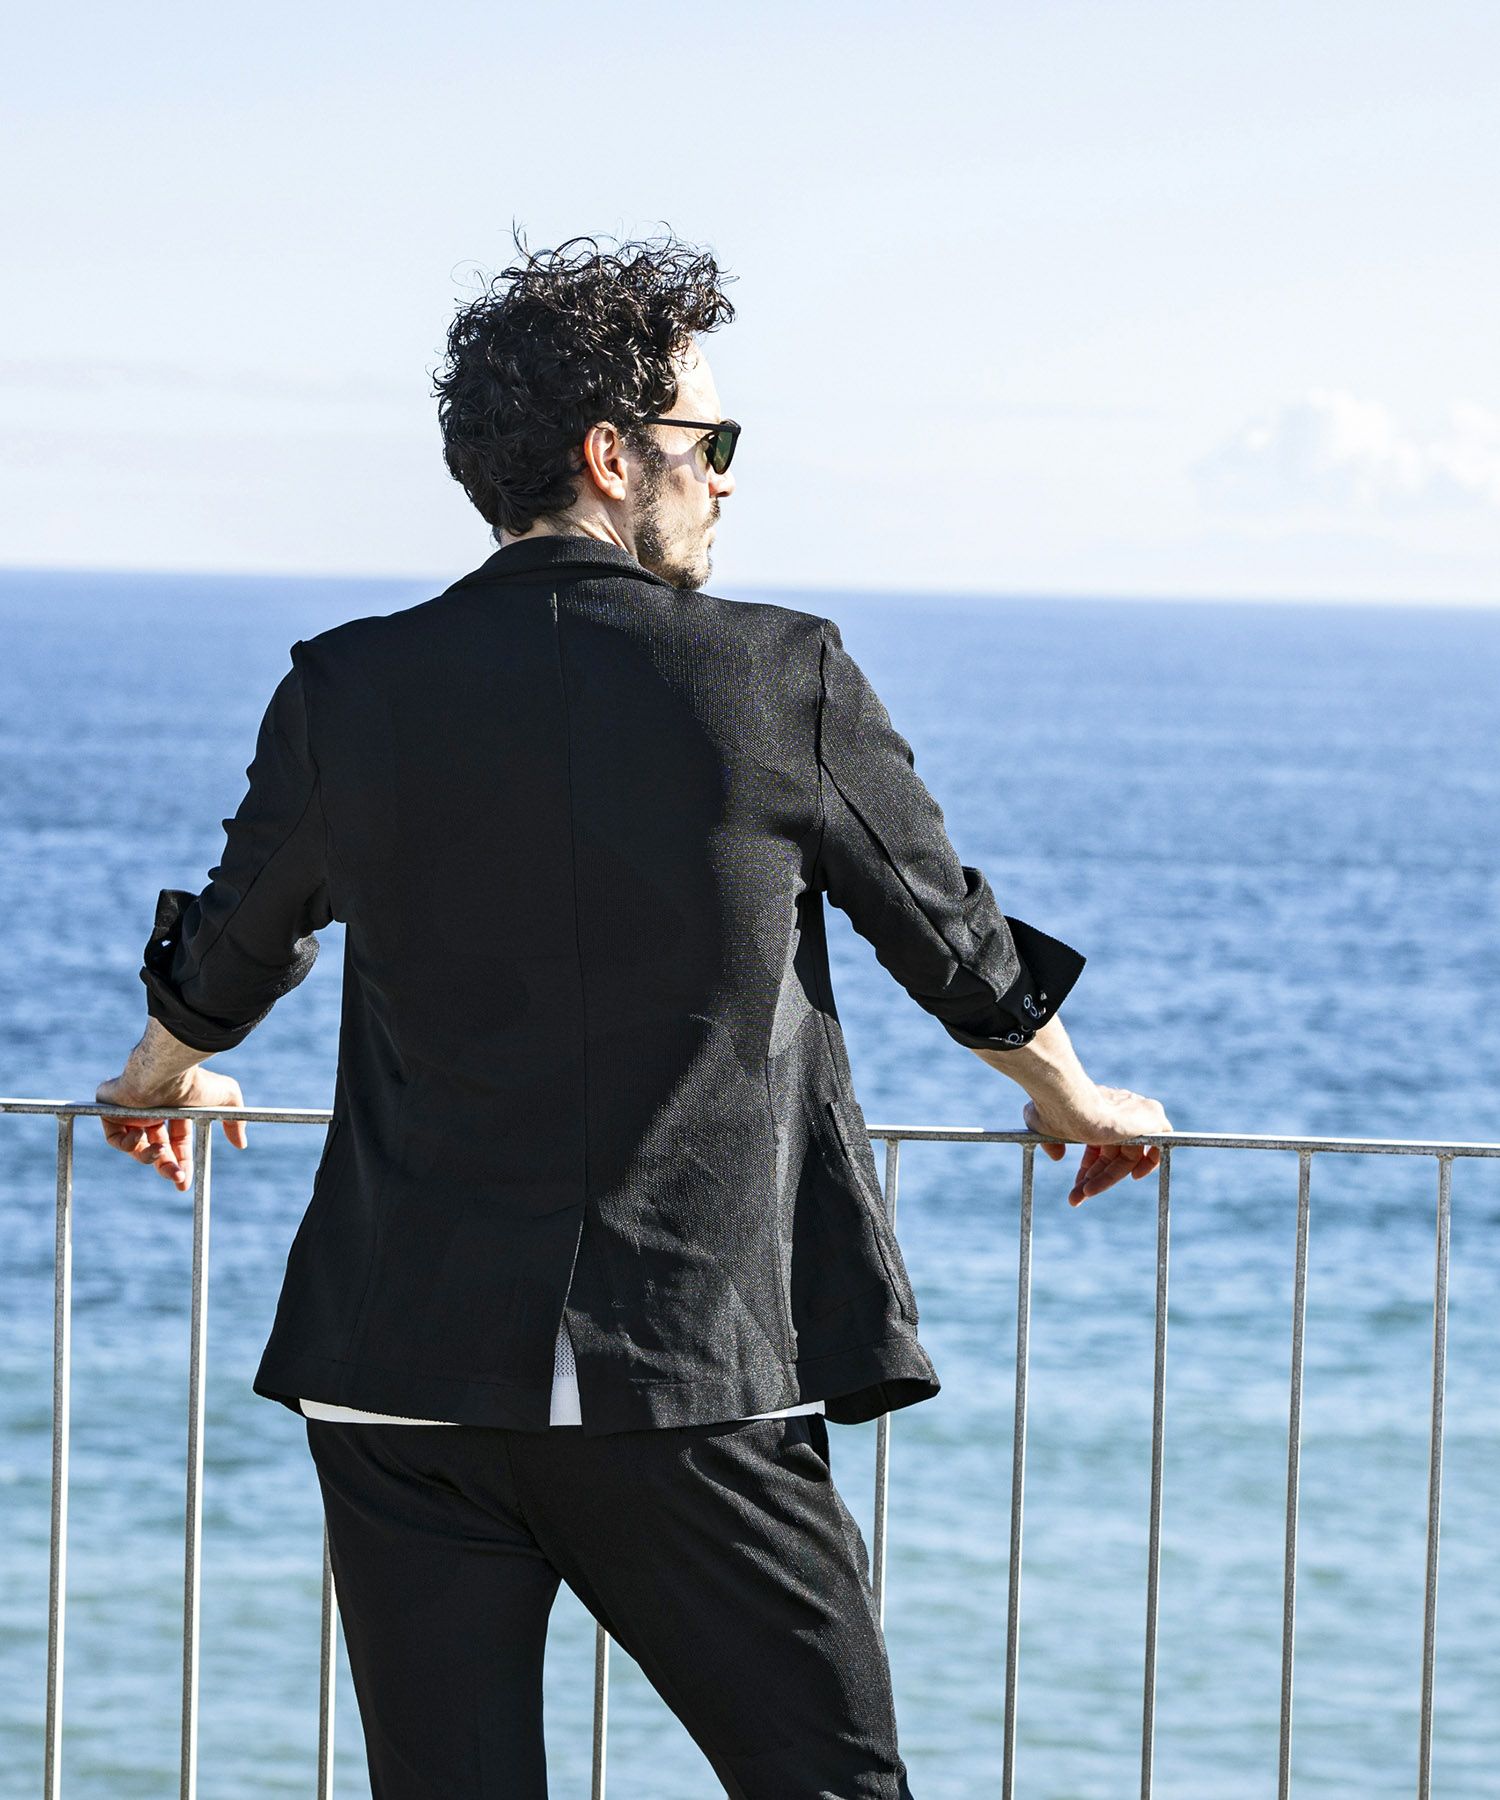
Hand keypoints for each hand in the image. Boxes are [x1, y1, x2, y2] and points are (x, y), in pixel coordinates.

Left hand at [96, 1065, 247, 1192]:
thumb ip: (235, 1122)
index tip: (185, 1181)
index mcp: (175, 1108)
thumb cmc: (195, 1082)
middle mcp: (152, 1110)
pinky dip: (125, 1145)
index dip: (181, 1161)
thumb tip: (241, 1144)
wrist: (166, 1071)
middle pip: (156, 1147)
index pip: (176, 1140)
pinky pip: (114, 1138)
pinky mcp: (110, 1110)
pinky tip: (138, 1138)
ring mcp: (130, 1111)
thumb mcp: (227, 1100)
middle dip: (167, 1167)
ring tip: (159, 1152)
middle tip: (177, 1180)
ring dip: (148, 1157)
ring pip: (136, 1147)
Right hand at [1023, 1085, 1173, 1206]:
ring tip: (1086, 1192)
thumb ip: (1051, 1140)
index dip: (1090, 1167)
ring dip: (1108, 1178)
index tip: (1079, 1185)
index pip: (1100, 1143)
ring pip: (1130, 1157)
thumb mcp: (1041, 1124)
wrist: (1069, 1102)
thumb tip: (1057, 1155)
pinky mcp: (1152, 1119)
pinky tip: (1132, 1177)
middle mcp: (1117, 1111)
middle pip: (1114, 1154)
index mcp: (1096, 1109)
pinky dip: (1148, 1164)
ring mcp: (1135, 1115)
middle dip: (1095, 1177)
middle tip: (1078, 1195)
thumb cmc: (1053, 1109)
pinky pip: (1158, 1147)